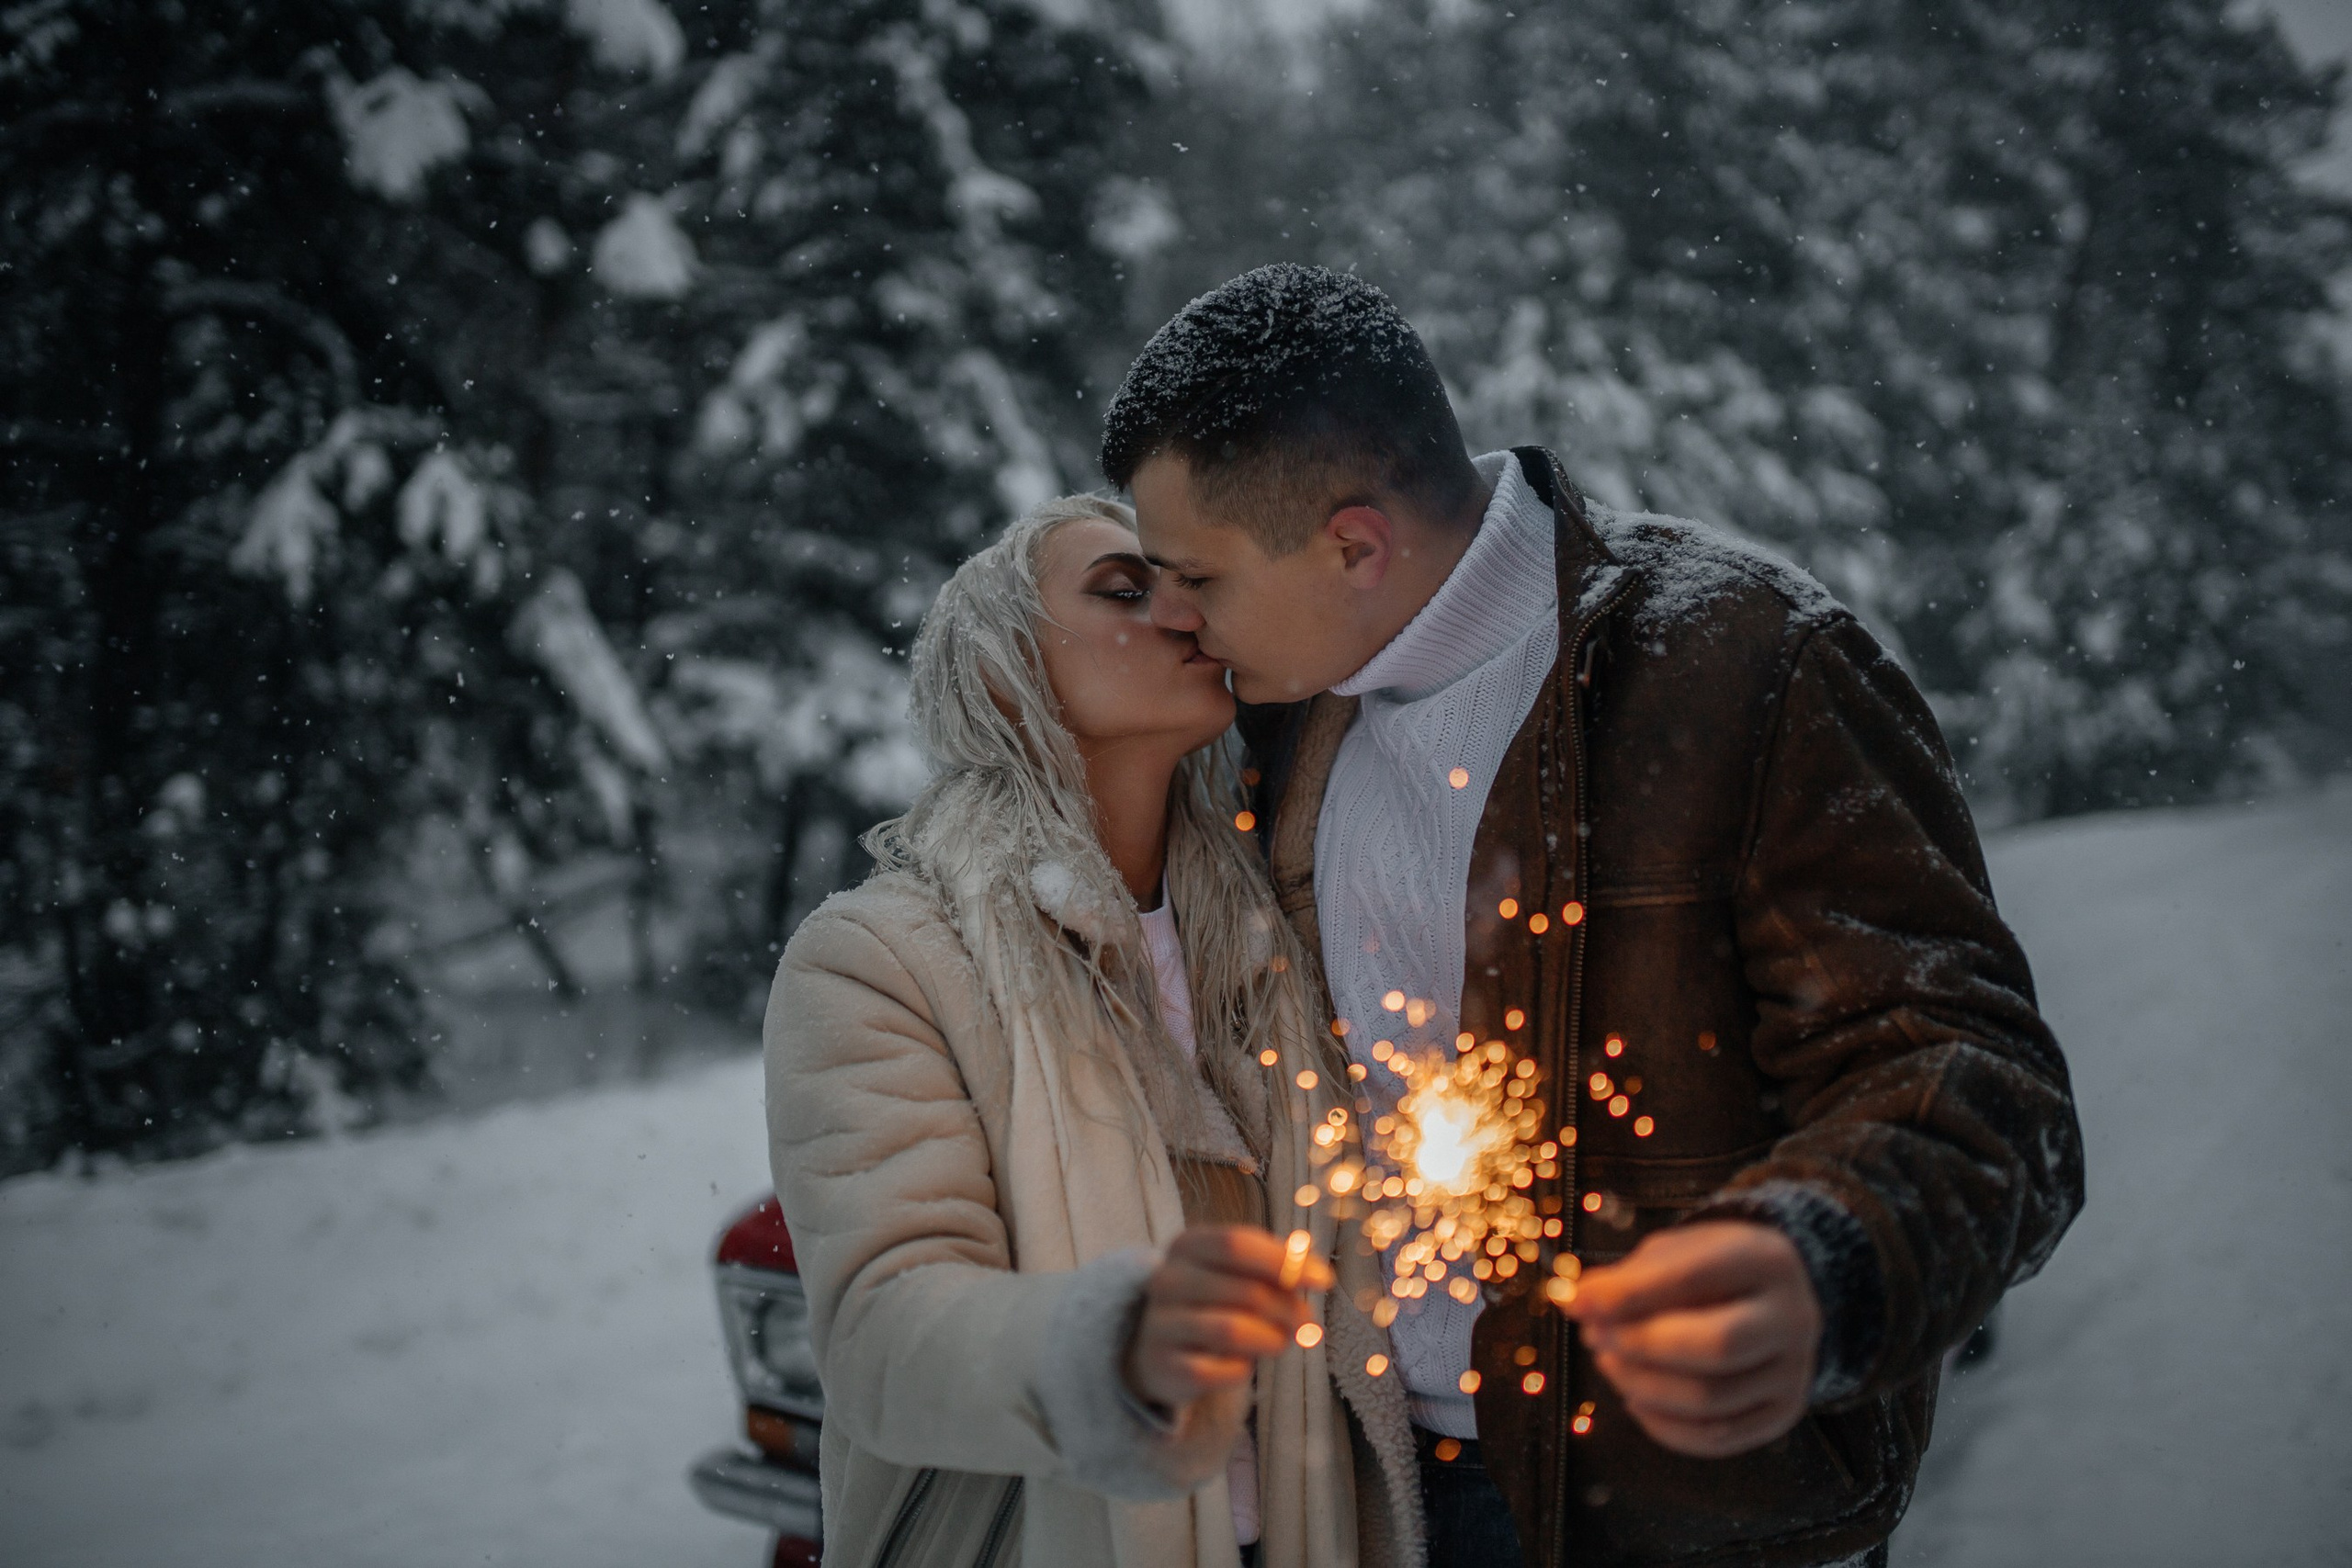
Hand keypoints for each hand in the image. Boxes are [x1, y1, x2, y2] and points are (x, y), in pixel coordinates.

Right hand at [1123, 1225, 1334, 1411]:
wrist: (1158, 1347)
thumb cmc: (1213, 1300)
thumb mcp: (1237, 1271)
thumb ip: (1277, 1265)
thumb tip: (1319, 1275)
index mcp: (1187, 1245)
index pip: (1237, 1243)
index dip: (1283, 1261)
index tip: (1324, 1281)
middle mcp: (1166, 1280)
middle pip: (1245, 1290)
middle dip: (1288, 1310)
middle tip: (1307, 1324)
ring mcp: (1159, 1324)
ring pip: (1232, 1331)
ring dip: (1271, 1339)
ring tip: (1280, 1342)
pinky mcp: (1164, 1366)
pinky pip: (1222, 1369)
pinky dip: (1244, 1369)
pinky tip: (1243, 1364)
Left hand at [1565, 1220, 1820, 1457]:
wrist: (1778, 1299)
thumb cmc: (1713, 1270)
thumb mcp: (1677, 1251)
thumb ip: (1631, 1275)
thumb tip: (1579, 1302)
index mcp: (1766, 1260)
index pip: (1694, 1279)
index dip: (1629, 1295)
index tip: (1576, 1302)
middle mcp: (1793, 1319)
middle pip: (1716, 1346)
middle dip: (1641, 1346)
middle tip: (1596, 1337)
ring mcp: (1794, 1373)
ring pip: (1711, 1400)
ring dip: (1643, 1386)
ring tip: (1608, 1362)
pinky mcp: (1782, 1415)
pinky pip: (1717, 1437)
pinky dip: (1664, 1426)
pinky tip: (1635, 1399)